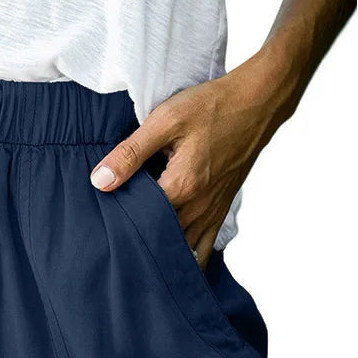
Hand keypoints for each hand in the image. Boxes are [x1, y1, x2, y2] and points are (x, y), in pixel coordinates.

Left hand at [89, 58, 288, 268]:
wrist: (257, 103)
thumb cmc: (211, 107)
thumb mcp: (165, 121)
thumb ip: (130, 153)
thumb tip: (100, 181)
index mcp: (181, 186)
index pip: (140, 220)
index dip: (119, 220)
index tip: (103, 218)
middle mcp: (199, 207)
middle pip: (160, 239)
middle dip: (137, 240)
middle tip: (114, 240)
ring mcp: (213, 211)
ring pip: (183, 249)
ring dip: (161, 252)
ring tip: (138, 251)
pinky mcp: (222, 209)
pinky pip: (204, 246)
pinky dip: (187, 254)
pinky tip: (172, 254)